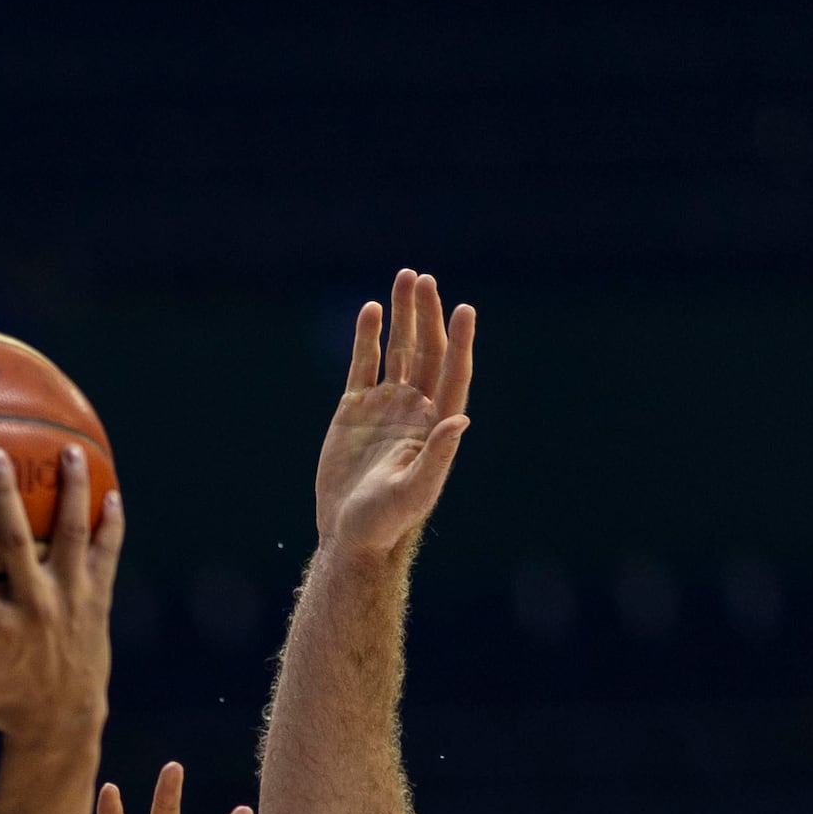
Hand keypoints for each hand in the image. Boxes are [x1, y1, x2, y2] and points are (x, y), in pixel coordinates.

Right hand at [0, 444, 118, 743]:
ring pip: (71, 537)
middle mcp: (35, 608)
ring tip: (70, 452)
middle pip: (18, 543)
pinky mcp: (97, 600)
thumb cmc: (0, 704)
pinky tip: (112, 491)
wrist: (63, 722)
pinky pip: (107, 554)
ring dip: (71, 493)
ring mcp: (70, 600)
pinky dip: (111, 524)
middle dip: (5, 498)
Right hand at [316, 269, 475, 557]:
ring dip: (402, 316)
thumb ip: (437, 456)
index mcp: (435, 426)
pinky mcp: (354, 410)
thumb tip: (460, 420)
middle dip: (427, 315)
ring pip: (397, 351)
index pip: (452, 373)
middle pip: (426, 352)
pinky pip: (363, 365)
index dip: (459, 342)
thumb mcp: (413, 492)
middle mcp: (415, 410)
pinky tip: (371, 310)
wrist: (349, 535)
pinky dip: (367, 338)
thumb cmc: (386, 523)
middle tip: (424, 279)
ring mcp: (385, 407)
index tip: (463, 308)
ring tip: (405, 278)